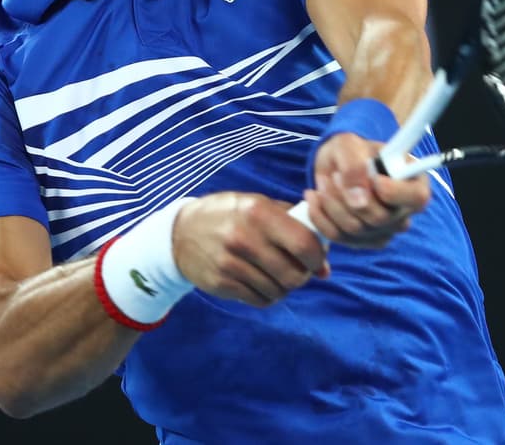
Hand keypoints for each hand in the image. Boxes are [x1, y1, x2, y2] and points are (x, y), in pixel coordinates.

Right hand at [172, 192, 329, 307]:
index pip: (304, 244)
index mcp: (259, 213)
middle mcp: (245, 238)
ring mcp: (231, 264)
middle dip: (302, 276)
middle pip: (293, 274)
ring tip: (277, 275)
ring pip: (278, 291)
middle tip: (298, 270)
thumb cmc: (229, 215)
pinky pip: (260, 300)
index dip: (318, 257)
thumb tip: (325, 263)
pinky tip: (261, 282)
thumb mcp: (257, 204)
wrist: (180, 233)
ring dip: (284, 287)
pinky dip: (267, 295)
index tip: (318, 261)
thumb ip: (293, 225)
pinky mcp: (222, 284)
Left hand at [303, 132, 430, 248]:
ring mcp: (384, 230)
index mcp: (413, 182)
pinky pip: (339, 237)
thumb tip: (358, 200)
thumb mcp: (350, 145)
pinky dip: (321, 217)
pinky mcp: (363, 240)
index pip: (417, 198)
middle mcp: (404, 211)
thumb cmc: (351, 150)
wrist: (336, 164)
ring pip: (355, 229)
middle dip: (348, 195)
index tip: (374, 178)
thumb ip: (355, 166)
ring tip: (322, 182)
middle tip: (334, 175)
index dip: (394, 192)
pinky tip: (314, 198)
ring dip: (331, 204)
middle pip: (380, 218)